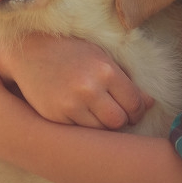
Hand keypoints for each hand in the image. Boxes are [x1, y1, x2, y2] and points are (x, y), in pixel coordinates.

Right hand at [0, 34, 152, 129]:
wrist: (30, 50)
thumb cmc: (72, 53)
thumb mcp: (102, 58)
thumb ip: (127, 82)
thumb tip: (151, 103)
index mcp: (106, 71)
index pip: (135, 104)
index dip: (138, 111)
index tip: (133, 111)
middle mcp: (89, 89)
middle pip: (119, 121)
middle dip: (122, 121)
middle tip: (117, 115)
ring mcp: (70, 104)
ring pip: (100, 131)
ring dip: (103, 127)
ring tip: (98, 114)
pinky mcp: (55, 116)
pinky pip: (79, 132)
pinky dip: (84, 128)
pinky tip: (81, 115)